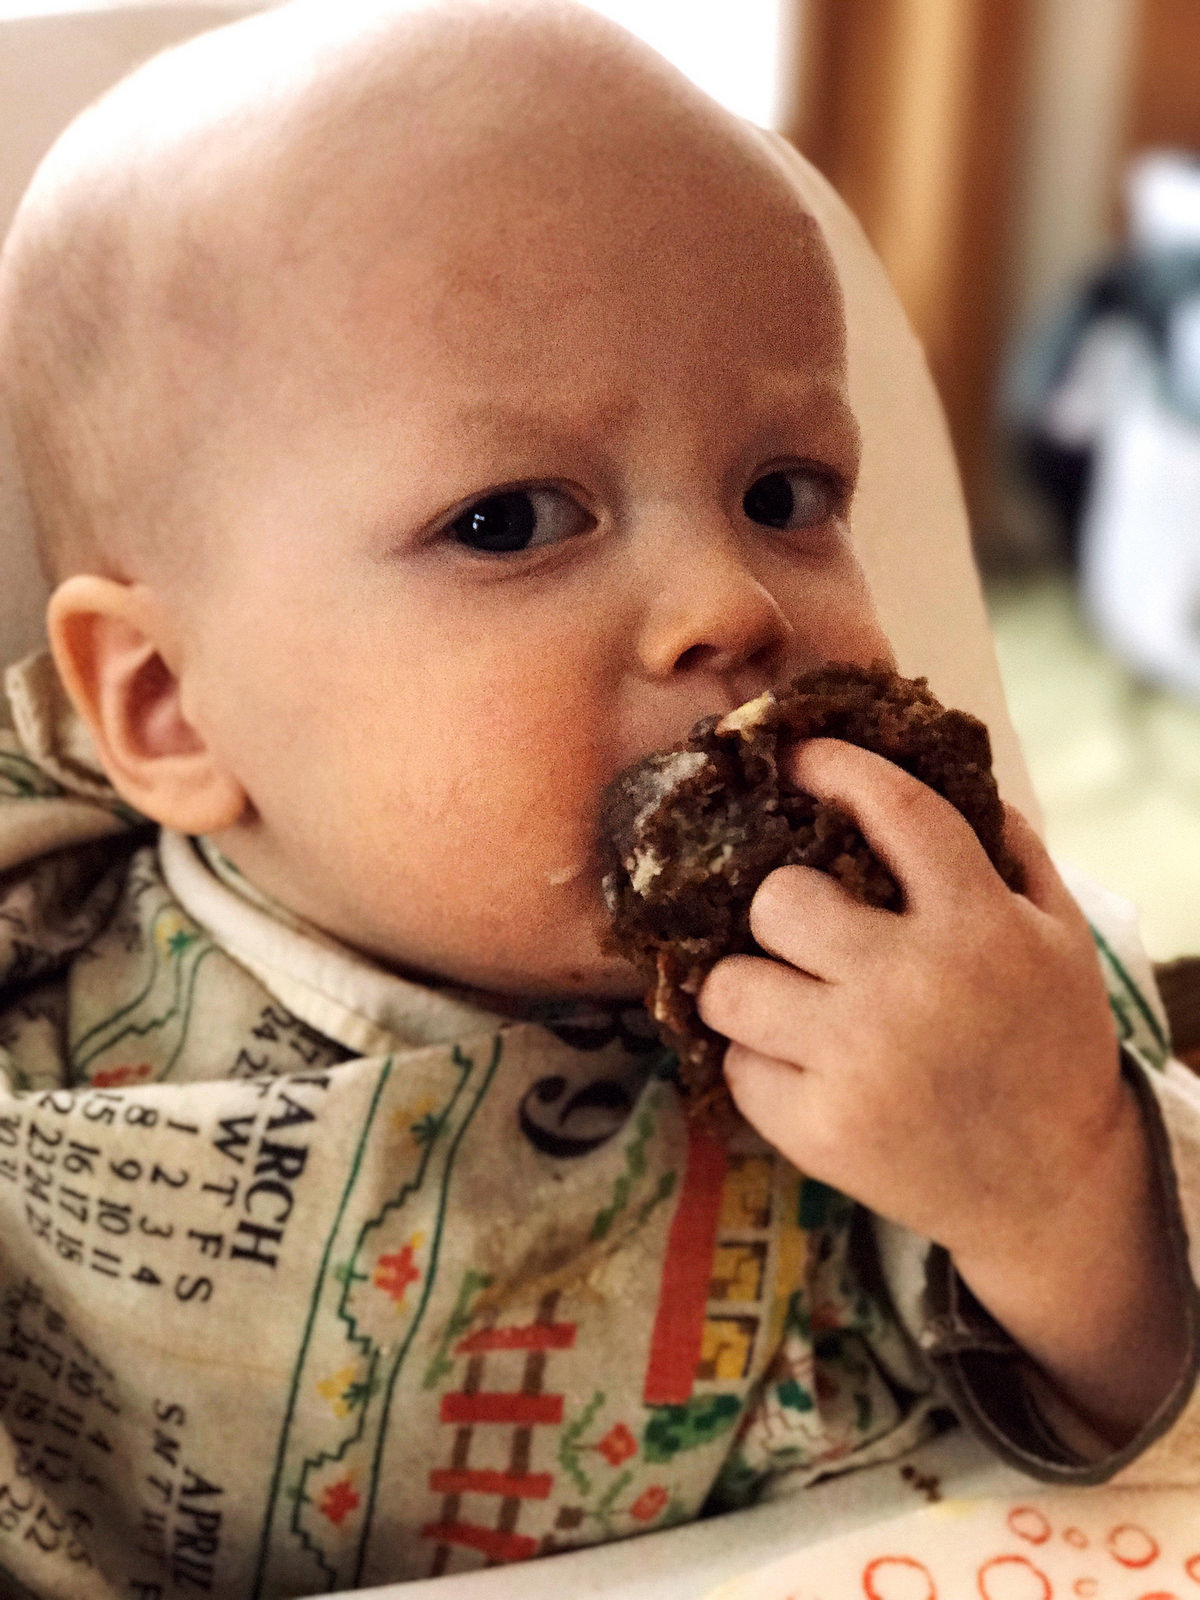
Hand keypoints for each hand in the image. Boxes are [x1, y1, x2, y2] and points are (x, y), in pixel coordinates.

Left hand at [698, 738, 1186, 1440]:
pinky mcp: (819, 1133)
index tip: (798, 755)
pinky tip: (806, 1067)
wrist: (1053, 1187)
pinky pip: (737, 1066)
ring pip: (729, 985)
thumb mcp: (1059, 937)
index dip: (835, 767)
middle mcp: (910, 987)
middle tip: (803, 929)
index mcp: (978, 925)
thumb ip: (1010, 850)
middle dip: (781, 906)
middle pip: (778, 899)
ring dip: (750, 983)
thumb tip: (948, 774)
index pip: (894, 810)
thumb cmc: (1049, 1045)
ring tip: (786, 995)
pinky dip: (761, 1062)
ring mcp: (858, 1064)